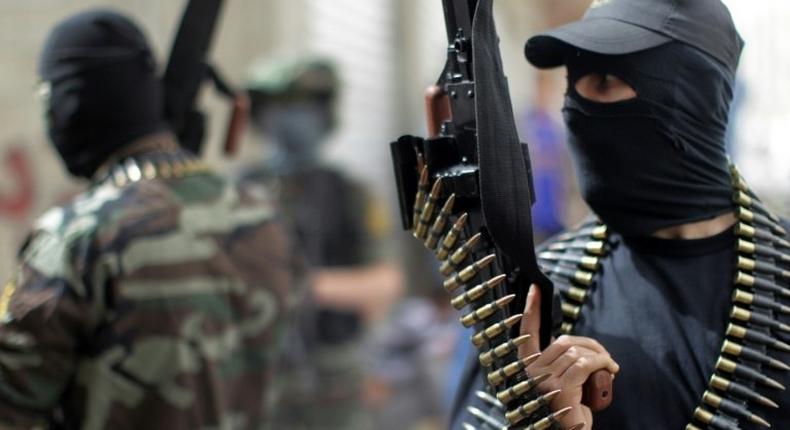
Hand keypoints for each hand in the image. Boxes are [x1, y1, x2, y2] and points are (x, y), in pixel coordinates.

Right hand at [518, 285, 618, 429]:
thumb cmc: (569, 413)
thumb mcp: (562, 383)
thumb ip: (560, 363)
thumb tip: (576, 346)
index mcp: (527, 367)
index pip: (527, 332)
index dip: (532, 308)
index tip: (536, 287)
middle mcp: (529, 372)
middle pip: (563, 342)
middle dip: (590, 345)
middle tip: (607, 359)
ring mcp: (542, 380)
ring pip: (576, 352)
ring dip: (600, 357)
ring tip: (610, 369)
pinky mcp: (560, 389)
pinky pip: (584, 364)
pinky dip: (602, 362)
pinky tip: (611, 370)